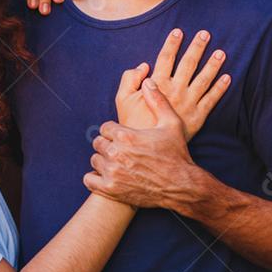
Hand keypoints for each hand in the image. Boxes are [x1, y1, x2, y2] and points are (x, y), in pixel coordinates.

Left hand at [86, 80, 202, 209]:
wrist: (181, 187)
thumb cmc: (177, 154)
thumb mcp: (171, 124)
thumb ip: (157, 100)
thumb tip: (148, 81)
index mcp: (126, 135)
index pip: (105, 127)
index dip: (114, 131)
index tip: (122, 136)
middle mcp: (116, 153)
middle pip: (98, 143)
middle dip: (108, 144)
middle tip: (121, 149)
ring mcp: (113, 173)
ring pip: (94, 160)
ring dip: (103, 160)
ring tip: (117, 162)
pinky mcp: (112, 190)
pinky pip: (90, 180)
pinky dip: (95, 178)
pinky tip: (107, 176)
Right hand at [116, 29, 230, 139]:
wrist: (147, 150)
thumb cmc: (133, 124)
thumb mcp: (121, 100)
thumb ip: (129, 79)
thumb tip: (144, 65)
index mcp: (158, 84)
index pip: (166, 57)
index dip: (172, 43)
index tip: (179, 31)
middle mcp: (175, 90)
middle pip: (188, 63)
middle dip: (197, 47)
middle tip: (205, 34)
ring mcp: (189, 103)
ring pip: (204, 79)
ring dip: (213, 64)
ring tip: (221, 52)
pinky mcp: (198, 117)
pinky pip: (212, 100)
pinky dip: (221, 88)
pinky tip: (228, 77)